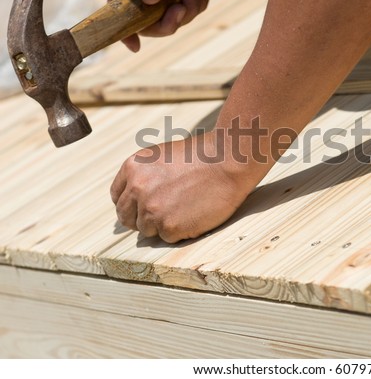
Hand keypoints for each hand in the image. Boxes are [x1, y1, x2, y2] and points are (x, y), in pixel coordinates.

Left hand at [110, 132, 253, 242]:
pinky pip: (167, 238)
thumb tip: (137, 200)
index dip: (132, 205)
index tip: (144, 208)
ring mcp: (152, 209)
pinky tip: (195, 214)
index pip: (118, 198)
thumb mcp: (163, 157)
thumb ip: (145, 176)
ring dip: (163, 225)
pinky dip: (181, 231)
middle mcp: (137, 188)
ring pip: (147, 230)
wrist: (229, 160)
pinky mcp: (169, 226)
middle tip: (165, 215)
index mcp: (133, 167)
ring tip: (187, 209)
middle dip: (143, 219)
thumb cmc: (204, 156)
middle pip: (127, 218)